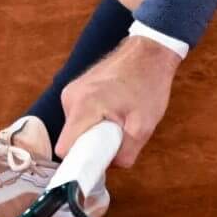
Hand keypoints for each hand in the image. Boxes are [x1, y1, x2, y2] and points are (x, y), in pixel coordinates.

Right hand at [58, 35, 182, 170]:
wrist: (150, 50)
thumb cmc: (149, 84)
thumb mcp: (144, 126)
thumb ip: (125, 154)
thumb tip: (110, 166)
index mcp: (82, 106)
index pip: (65, 149)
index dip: (80, 161)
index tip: (97, 163)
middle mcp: (70, 98)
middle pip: (71, 139)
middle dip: (93, 144)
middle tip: (118, 135)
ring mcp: (71, 91)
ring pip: (76, 128)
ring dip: (95, 131)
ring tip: (119, 118)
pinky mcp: (76, 88)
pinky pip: (80, 115)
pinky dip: (95, 119)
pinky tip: (115, 109)